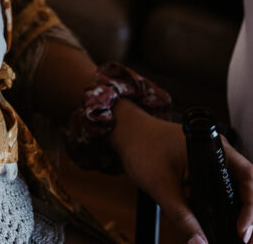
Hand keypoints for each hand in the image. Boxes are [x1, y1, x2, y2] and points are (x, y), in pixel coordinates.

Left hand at [110, 101, 252, 242]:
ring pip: (236, 191)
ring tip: (239, 240)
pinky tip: (225, 229)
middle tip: (246, 242)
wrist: (126, 133)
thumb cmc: (141, 148)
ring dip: (239, 215)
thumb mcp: (160, 186)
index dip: (250, 207)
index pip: (247, 177)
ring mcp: (211, 161)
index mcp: (211, 148)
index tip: (242, 231)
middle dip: (249, 216)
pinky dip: (225, 210)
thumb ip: (181, 217)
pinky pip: (221, 191)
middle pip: (246, 186)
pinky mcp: (203, 171)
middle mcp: (217, 152)